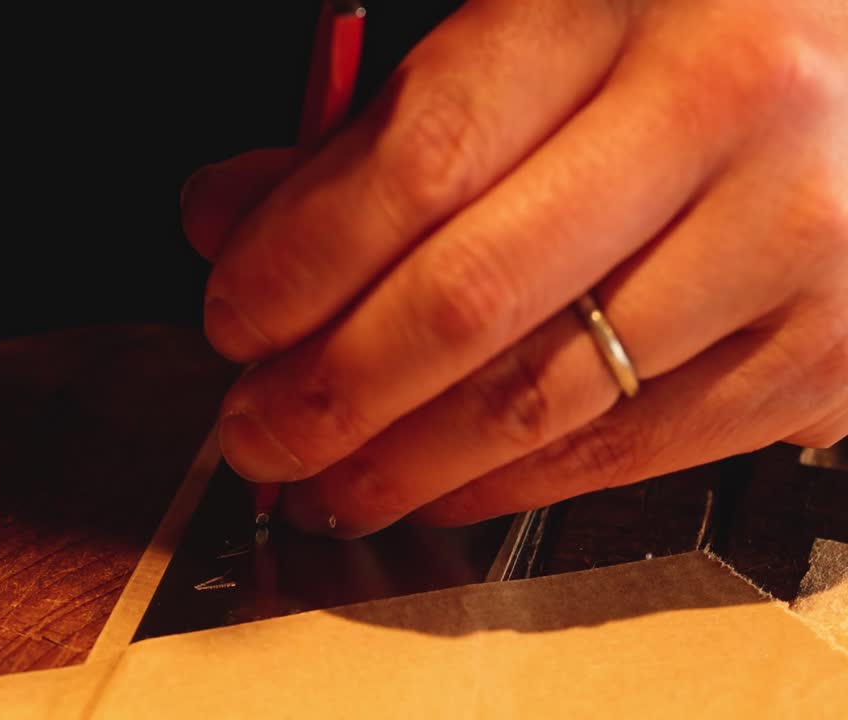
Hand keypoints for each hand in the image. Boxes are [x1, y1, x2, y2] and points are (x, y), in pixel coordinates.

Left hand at [179, 0, 847, 537]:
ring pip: (544, 398)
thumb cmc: (680, 32)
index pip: (419, 158)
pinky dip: (510, 486)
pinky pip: (632, 451)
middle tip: (256, 433)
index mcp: (616, 0)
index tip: (233, 320)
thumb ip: (371, 125)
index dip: (300, 262)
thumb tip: (226, 220)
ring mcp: (792, 239)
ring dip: (402, 464)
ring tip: (324, 482)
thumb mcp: (525, 28)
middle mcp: (721, 112)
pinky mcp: (827, 351)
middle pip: (472, 298)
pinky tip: (438, 489)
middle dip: (331, 391)